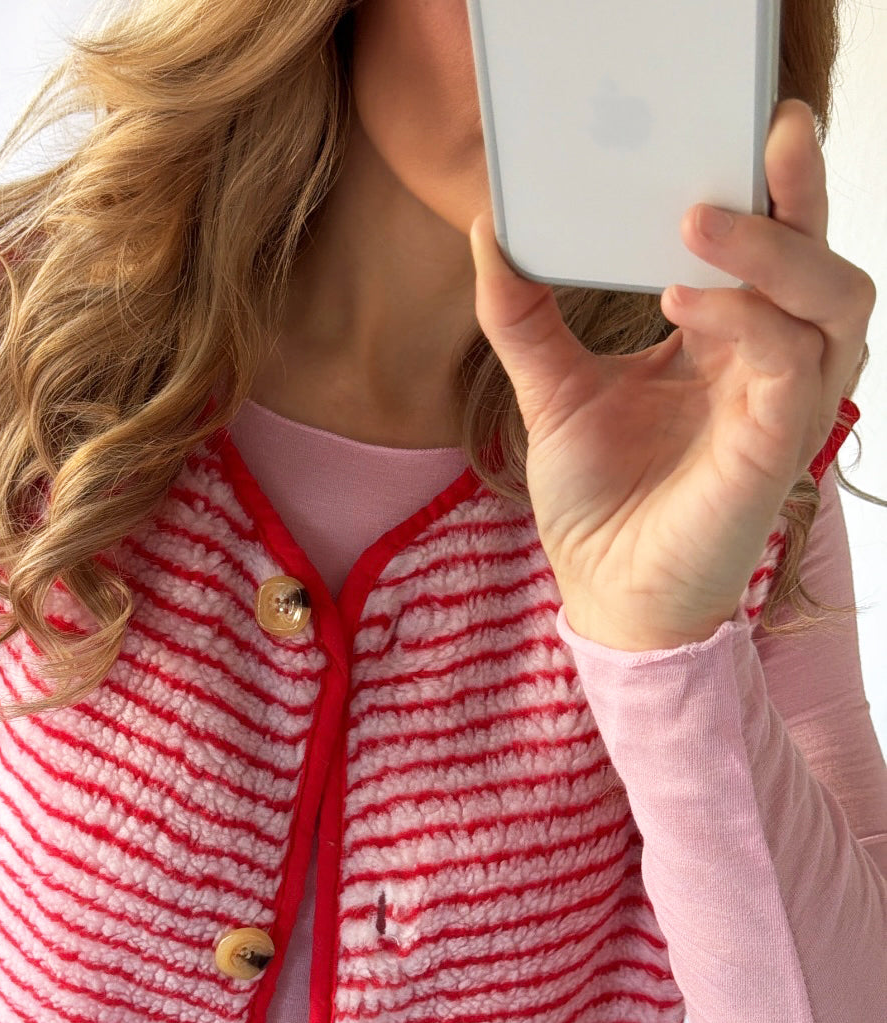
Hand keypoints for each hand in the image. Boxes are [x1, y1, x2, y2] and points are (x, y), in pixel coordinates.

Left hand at [468, 98, 875, 650]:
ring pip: (834, 300)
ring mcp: (781, 406)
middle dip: (802, 191)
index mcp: (730, 342)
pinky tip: (687, 305)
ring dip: (774, 249)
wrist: (602, 593)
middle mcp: (770, 365)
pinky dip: (749, 321)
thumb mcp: (550, 389)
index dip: (771, 187)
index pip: (773, 247)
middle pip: (823, 257)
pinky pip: (792, 364)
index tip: (739, 126)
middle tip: (764, 131)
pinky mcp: (773, 447)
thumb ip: (525, 314)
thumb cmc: (598, 501)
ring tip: (695, 225)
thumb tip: (491, 230)